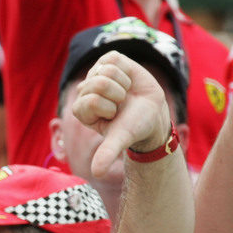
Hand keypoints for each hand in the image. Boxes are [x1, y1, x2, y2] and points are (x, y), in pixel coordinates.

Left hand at [71, 50, 171, 177]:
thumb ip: (107, 153)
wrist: (151, 113)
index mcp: (81, 110)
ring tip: (125, 93)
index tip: (115, 116)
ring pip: (107, 70)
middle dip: (116, 94)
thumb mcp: (120, 139)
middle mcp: (85, 91)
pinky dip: (126, 69)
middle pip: (97, 82)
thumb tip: (97, 173)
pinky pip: (113, 58)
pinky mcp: (107, 61)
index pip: (91, 100)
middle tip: (121, 104)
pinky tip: (127, 80)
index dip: (109, 107)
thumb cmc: (133, 127)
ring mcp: (95, 74)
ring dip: (122, 83)